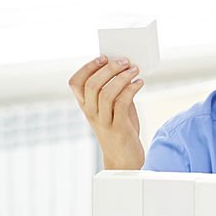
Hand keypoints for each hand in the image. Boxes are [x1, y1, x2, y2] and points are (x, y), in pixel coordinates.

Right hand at [68, 55, 145, 169]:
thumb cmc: (120, 130)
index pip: (76, 83)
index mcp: (85, 106)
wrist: (124, 158)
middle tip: (125, 61)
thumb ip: (115, 91)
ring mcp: (103, 121)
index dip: (88, 67)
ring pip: (106, 93)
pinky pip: (121, 104)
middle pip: (92, 84)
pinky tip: (139, 83)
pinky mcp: (118, 127)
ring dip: (122, 77)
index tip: (103, 57)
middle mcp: (91, 113)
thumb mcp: (113, 108)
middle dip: (109, 69)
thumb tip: (123, 68)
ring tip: (135, 70)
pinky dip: (131, 90)